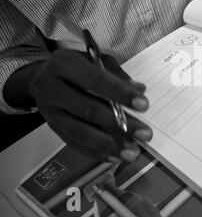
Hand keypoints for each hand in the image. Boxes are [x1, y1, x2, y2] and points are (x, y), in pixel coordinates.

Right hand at [29, 49, 151, 161]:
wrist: (43, 76)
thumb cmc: (77, 66)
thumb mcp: (97, 60)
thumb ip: (118, 75)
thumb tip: (139, 90)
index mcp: (64, 64)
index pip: (95, 80)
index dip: (120, 93)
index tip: (143, 105)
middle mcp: (50, 86)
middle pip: (88, 109)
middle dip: (119, 124)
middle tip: (143, 133)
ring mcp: (49, 109)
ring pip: (79, 131)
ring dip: (109, 144)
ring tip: (131, 152)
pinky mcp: (51, 126)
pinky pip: (74, 142)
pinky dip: (96, 151)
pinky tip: (114, 156)